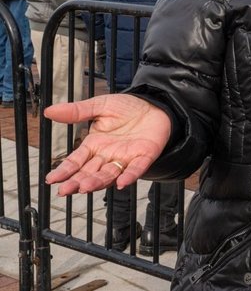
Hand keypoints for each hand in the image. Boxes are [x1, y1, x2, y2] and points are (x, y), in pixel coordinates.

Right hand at [44, 94, 171, 195]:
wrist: (155, 105)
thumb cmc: (127, 108)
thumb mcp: (100, 106)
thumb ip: (78, 111)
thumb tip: (49, 111)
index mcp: (94, 145)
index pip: (76, 161)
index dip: (64, 170)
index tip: (52, 179)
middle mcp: (107, 156)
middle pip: (89, 172)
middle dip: (77, 182)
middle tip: (64, 190)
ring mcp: (125, 158)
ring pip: (109, 174)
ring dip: (97, 182)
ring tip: (85, 187)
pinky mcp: (144, 157)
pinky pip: (136, 169)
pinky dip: (129, 176)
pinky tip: (121, 183)